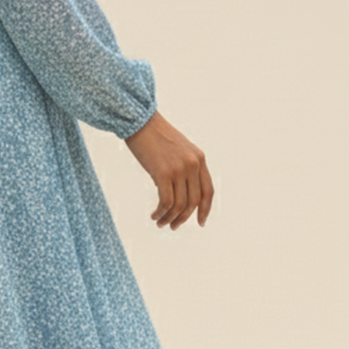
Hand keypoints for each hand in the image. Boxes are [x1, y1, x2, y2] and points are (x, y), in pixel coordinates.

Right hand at [124, 110, 213, 229]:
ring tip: (160, 223)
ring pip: (180, 205)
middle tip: (173, 226)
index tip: (199, 222)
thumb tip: (181, 192)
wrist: (139, 122)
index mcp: (199, 158)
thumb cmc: (155, 135)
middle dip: (184, 218)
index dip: (205, 209)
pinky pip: (166, 202)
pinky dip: (161, 213)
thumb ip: (185, 167)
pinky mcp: (163, 173)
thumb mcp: (178, 149)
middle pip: (194, 201)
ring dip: (170, 218)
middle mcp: (193, 164)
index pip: (208, 191)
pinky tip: (154, 215)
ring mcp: (179, 169)